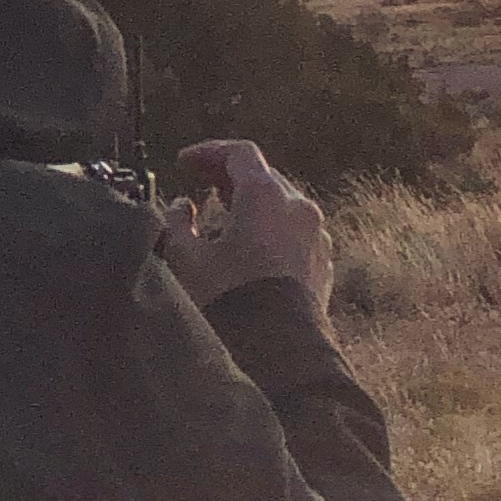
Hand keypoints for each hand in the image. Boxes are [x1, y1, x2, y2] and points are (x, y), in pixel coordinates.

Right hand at [162, 140, 333, 316]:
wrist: (280, 348)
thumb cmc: (230, 299)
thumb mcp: (186, 257)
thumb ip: (176, 222)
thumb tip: (181, 206)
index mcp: (267, 196)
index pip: (240, 153)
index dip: (208, 152)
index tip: (184, 163)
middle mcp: (300, 208)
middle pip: (265, 177)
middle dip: (230, 178)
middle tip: (201, 185)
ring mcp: (318, 235)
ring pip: (283, 206)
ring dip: (252, 205)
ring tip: (222, 218)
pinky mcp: (324, 262)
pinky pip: (296, 233)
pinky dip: (272, 230)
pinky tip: (250, 248)